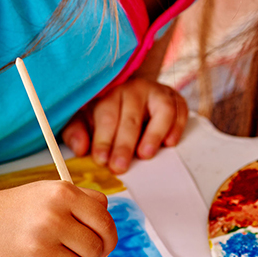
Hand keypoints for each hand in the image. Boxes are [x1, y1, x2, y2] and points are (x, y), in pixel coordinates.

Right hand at [0, 181, 117, 256]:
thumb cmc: (23, 208)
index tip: (105, 242)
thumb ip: (88, 201)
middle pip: (96, 249)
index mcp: (63, 195)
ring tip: (55, 255)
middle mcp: (52, 220)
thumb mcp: (54, 191)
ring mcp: (40, 248)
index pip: (104, 222)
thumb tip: (110, 225)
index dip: (109, 236)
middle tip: (79, 251)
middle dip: (92, 254)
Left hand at [62, 78, 187, 173]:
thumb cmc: (112, 113)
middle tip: (120, 166)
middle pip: (131, 118)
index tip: (101, 160)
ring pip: (161, 110)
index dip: (103, 140)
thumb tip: (79, 148)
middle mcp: (135, 90)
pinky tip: (169, 143)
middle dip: (124, 145)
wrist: (138, 94)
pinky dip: (177, 127)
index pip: (107, 116)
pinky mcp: (177, 100)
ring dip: (154, 134)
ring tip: (146, 154)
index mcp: (111, 94)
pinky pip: (180, 111)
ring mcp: (158, 93)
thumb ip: (77, 133)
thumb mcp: (88, 119)